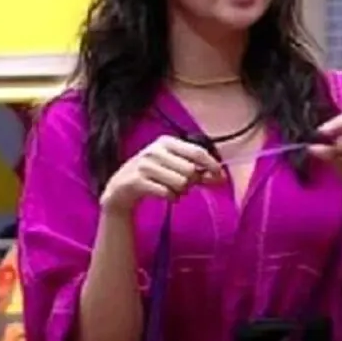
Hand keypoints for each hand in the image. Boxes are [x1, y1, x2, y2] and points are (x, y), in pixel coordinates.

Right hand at [100, 135, 221, 213]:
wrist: (120, 188)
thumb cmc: (152, 176)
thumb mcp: (172, 167)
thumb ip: (196, 170)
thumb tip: (220, 177)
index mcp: (165, 142)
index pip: (196, 151)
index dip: (211, 164)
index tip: (220, 176)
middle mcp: (154, 151)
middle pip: (190, 170)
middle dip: (191, 181)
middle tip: (183, 185)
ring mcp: (144, 166)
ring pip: (180, 182)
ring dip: (181, 191)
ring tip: (173, 190)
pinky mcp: (137, 181)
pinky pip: (167, 193)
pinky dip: (171, 197)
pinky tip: (166, 196)